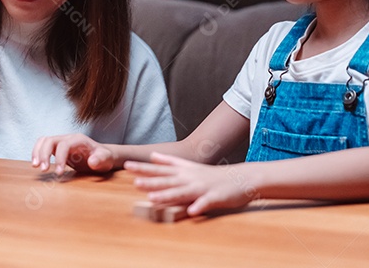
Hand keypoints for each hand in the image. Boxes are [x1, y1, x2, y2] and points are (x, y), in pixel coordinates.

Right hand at [32, 133, 116, 174]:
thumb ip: (101, 159)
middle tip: (44, 170)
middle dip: (44, 154)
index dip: (59, 158)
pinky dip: (37, 153)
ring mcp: (62, 142)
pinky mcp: (57, 148)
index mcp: (79, 139)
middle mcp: (68, 138)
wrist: (103, 156)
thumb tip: (91, 162)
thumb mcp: (106, 159)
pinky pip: (43, 146)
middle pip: (50, 140)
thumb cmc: (104, 157)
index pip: (64, 145)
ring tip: (36, 166)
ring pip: (44, 141)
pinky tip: (37, 164)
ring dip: (37, 152)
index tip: (59, 173)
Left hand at [125, 152, 253, 215]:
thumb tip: (153, 155)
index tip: (127, 165)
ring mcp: (202, 188)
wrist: (241, 178)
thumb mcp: (190, 165)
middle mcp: (190, 178)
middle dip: (151, 182)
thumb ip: (171, 161)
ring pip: (183, 192)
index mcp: (184, 171)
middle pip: (168, 180)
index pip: (160, 169)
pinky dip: (198, 207)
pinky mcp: (215, 197)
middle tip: (134, 183)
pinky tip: (190, 212)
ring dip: (168, 196)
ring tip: (153, 199)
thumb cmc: (213, 174)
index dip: (144, 167)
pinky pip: (206, 203)